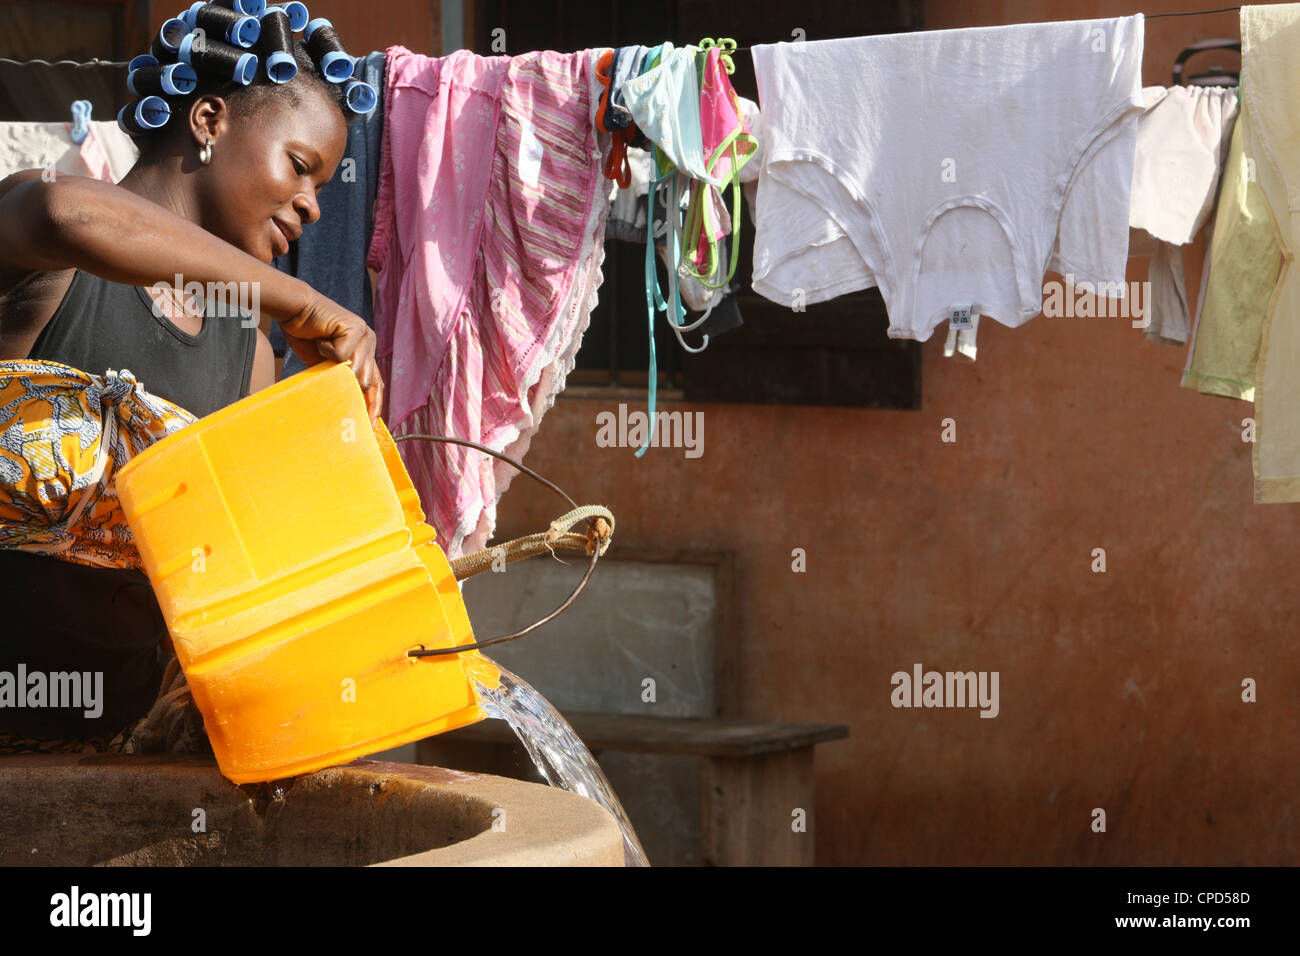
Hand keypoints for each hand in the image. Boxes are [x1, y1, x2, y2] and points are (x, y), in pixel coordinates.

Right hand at [278, 295, 383, 422]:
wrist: (296, 310)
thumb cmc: (308, 338)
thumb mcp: (328, 366)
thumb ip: (342, 380)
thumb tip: (350, 406)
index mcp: (367, 352)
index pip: (377, 384)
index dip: (374, 405)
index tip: (370, 425)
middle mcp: (370, 342)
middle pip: (368, 381)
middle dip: (351, 391)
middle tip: (336, 394)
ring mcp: (365, 334)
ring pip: (356, 371)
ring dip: (335, 369)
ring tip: (321, 353)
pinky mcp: (355, 327)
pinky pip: (342, 355)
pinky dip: (326, 351)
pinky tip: (320, 339)